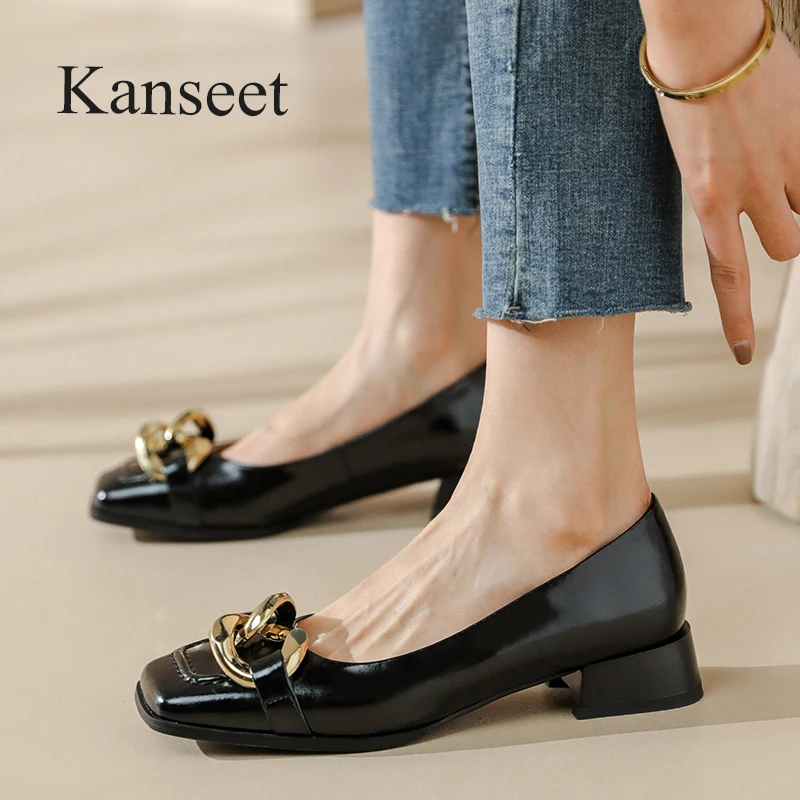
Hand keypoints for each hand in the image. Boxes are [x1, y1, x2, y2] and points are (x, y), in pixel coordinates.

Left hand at [643, 2, 799, 363]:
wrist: (707, 42)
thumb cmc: (689, 98)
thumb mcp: (690, 161)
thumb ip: (718, 195)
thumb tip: (745, 211)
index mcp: (706, 201)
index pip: (728, 276)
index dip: (736, 319)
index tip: (740, 354)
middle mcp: (749, 191)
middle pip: (786, 248)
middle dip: (785, 233)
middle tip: (773, 199)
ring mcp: (785, 164)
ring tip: (781, 164)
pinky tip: (788, 143)